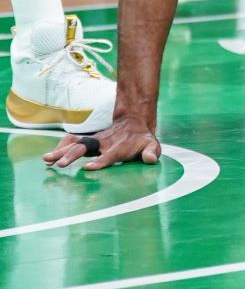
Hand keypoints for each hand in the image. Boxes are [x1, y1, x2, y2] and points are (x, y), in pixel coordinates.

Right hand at [42, 116, 160, 170]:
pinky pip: (72, 141)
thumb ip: (152, 152)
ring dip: (61, 150)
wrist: (134, 120)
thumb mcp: (152, 144)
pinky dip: (60, 147)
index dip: (100, 162)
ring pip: (76, 143)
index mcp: (120, 146)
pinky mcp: (88, 140)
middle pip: (86, 147)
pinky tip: (49, 157)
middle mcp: (104, 143)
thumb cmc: (142, 138)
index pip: (109, 155)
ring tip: (47, 159)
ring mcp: (95, 140)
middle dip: (73, 155)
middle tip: (60, 164)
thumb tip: (151, 160)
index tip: (88, 168)